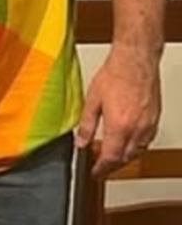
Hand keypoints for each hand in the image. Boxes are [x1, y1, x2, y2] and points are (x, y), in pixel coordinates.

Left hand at [75, 46, 160, 175]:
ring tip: (107, 152)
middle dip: (110, 165)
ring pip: (136, 152)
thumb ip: (86, 124)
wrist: (135, 62)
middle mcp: (137, 129)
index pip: (110, 158)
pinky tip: (123, 141)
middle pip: (124, 158)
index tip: (93, 173)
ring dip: (122, 156)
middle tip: (97, 163)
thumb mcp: (92, 100)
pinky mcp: (154, 121)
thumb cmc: (115, 75)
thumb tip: (80, 141)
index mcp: (119, 126)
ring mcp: (148, 126)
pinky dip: (133, 147)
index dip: (100, 168)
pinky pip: (144, 142)